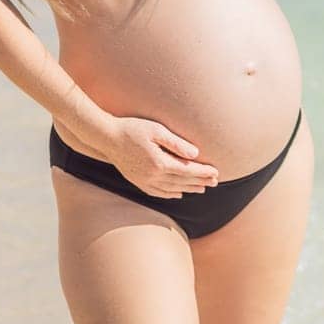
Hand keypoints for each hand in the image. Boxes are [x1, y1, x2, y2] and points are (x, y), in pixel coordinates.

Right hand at [99, 115, 219, 196]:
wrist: (106, 138)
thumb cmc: (132, 129)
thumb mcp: (156, 130)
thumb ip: (177, 143)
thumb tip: (195, 154)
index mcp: (159, 163)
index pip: (187, 170)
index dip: (203, 172)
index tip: (216, 172)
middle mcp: (152, 176)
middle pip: (182, 181)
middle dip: (200, 182)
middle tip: (216, 182)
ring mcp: (144, 181)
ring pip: (172, 189)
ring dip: (188, 189)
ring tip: (202, 189)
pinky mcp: (137, 182)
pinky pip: (158, 193)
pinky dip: (170, 195)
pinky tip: (178, 194)